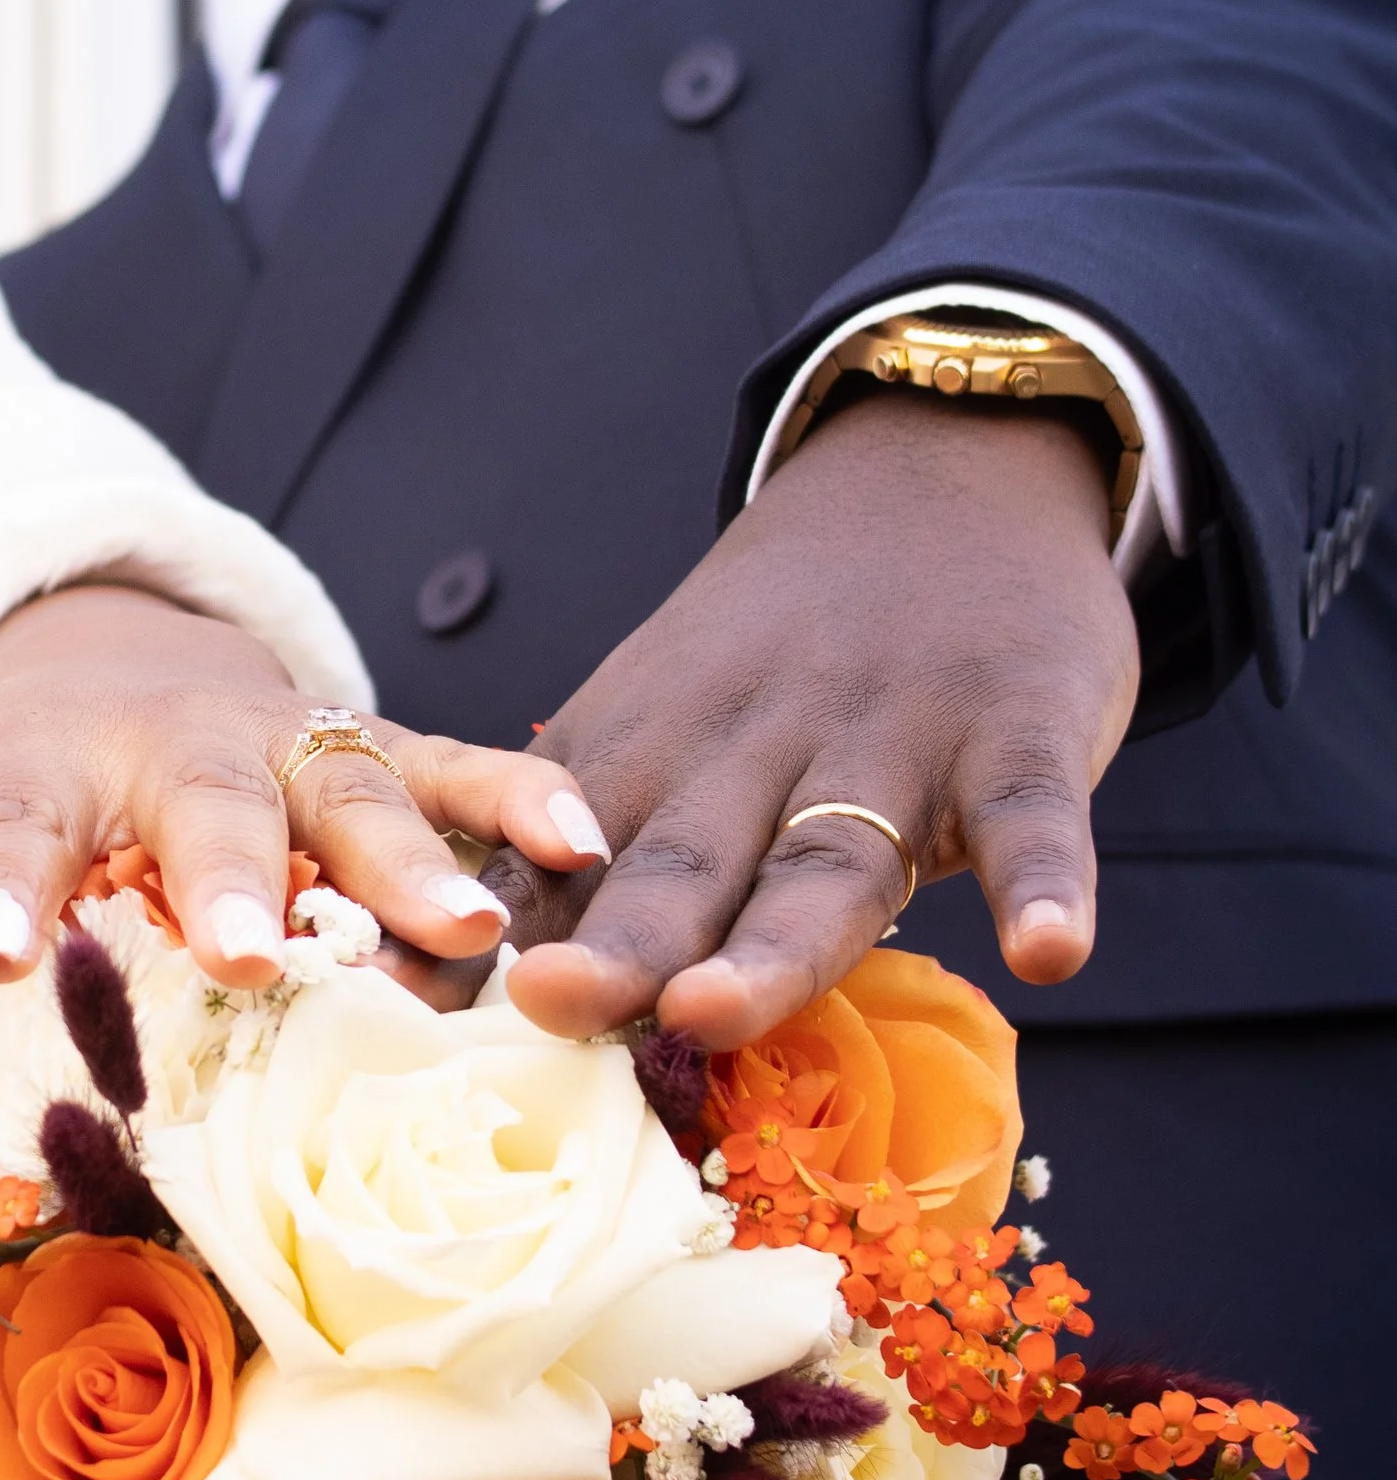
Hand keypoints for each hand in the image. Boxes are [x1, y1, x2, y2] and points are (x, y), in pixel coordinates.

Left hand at [0, 582, 600, 988]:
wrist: (115, 662)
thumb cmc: (3, 777)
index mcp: (43, 769)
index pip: (10, 823)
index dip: (4, 883)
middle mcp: (177, 753)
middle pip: (204, 807)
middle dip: (229, 873)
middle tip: (244, 949)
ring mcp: (288, 749)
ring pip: (353, 794)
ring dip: (408, 863)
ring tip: (465, 938)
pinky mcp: (377, 756)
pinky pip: (453, 773)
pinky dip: (519, 802)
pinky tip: (584, 849)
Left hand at [482, 396, 1140, 1047]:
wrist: (938, 468)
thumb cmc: (777, 652)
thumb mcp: (665, 721)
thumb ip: (594, 855)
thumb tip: (479, 999)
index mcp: (650, 752)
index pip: (561, 864)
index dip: (504, 937)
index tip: (428, 1004)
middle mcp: (753, 747)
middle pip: (679, 868)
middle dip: (613, 947)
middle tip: (548, 1005)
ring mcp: (889, 738)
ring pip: (825, 859)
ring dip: (773, 944)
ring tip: (718, 1011)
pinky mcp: (1014, 729)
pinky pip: (1027, 814)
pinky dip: (1045, 879)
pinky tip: (1052, 952)